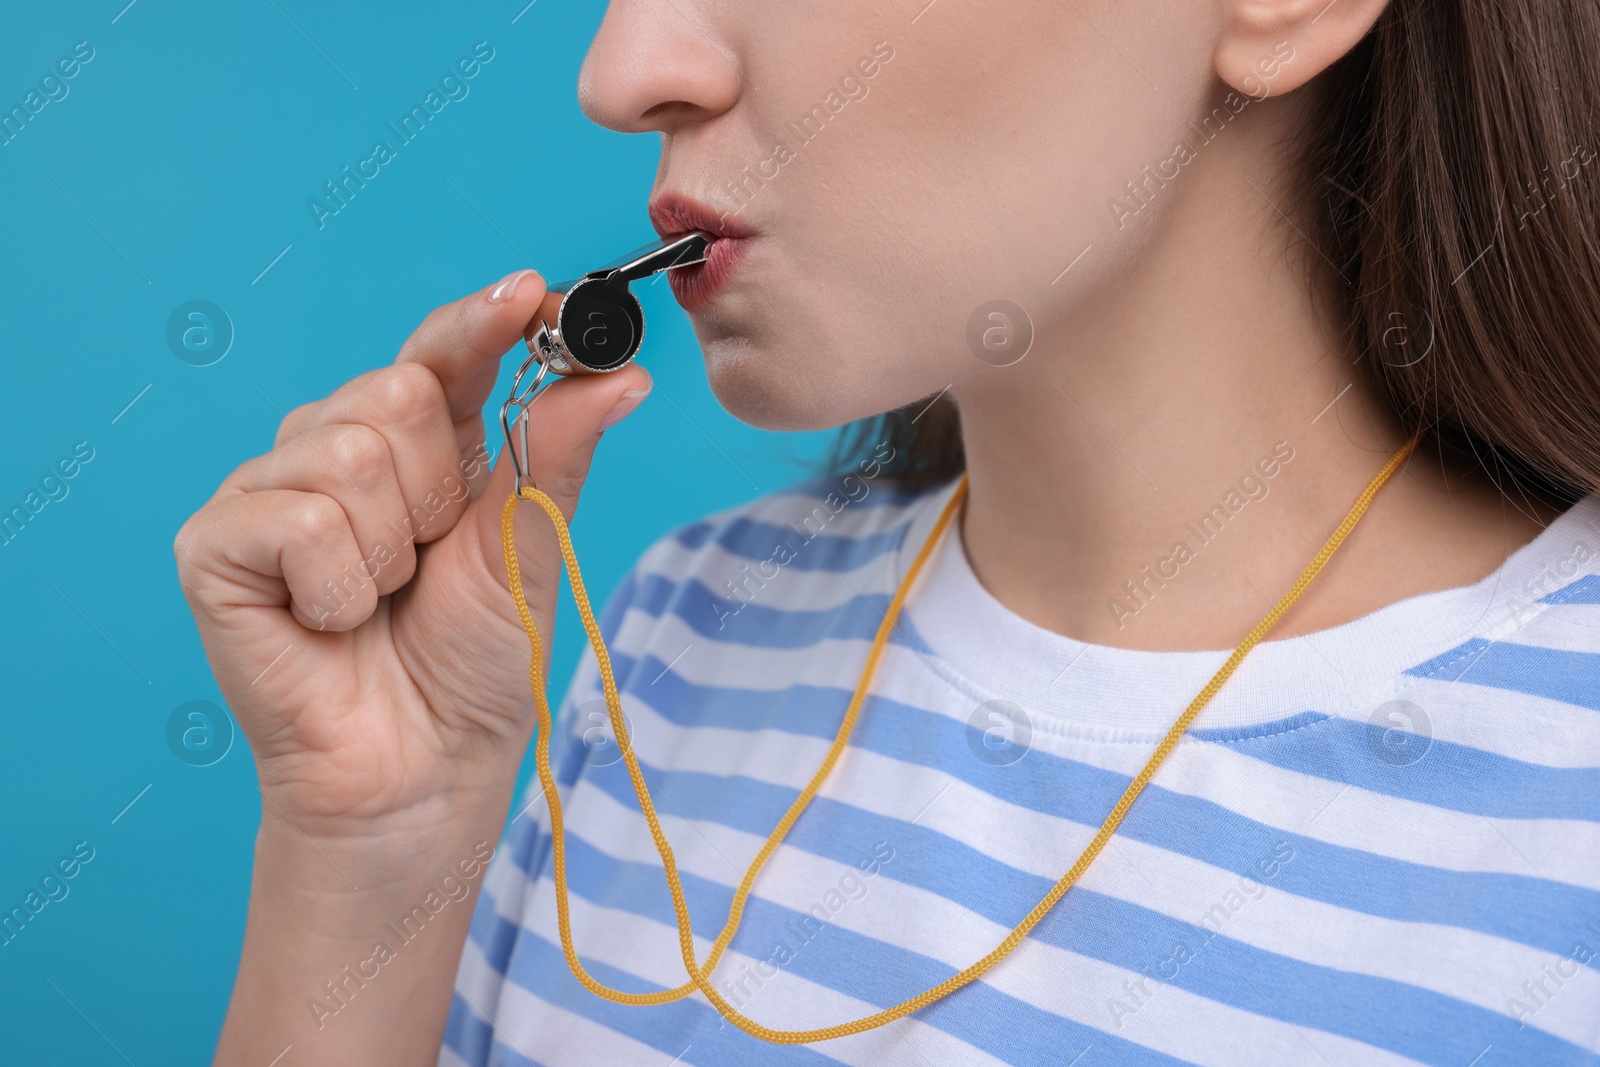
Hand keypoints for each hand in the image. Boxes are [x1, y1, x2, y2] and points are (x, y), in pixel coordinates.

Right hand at [174, 268, 651, 839]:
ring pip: (351, 453)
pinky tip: (328, 621)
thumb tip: (621, 375)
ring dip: (392, 548)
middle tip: (428, 564)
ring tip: (381, 600)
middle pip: (396, 390)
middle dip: (438, 491)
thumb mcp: (527, 547)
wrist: (423, 770)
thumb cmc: (474, 667)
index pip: (443, 350)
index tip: (532, 292)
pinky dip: (338, 585)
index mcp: (417, 443)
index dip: (484, 320)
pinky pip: (299, 519)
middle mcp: (337, 448)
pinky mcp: (216, 544)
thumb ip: (556, 453)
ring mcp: (270, 492)